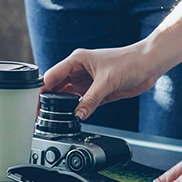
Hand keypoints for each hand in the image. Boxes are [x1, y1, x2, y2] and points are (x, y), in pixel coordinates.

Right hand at [42, 43, 162, 119]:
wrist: (149, 65)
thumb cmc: (129, 61)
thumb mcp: (107, 81)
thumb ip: (90, 99)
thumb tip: (77, 114)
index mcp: (77, 60)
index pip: (52, 76)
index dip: (41, 90)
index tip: (32, 104)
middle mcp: (79, 71)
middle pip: (56, 87)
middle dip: (47, 101)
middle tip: (39, 116)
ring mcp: (87, 82)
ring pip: (67, 97)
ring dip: (61, 107)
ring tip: (52, 120)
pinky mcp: (97, 92)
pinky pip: (81, 104)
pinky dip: (75, 111)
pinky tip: (71, 119)